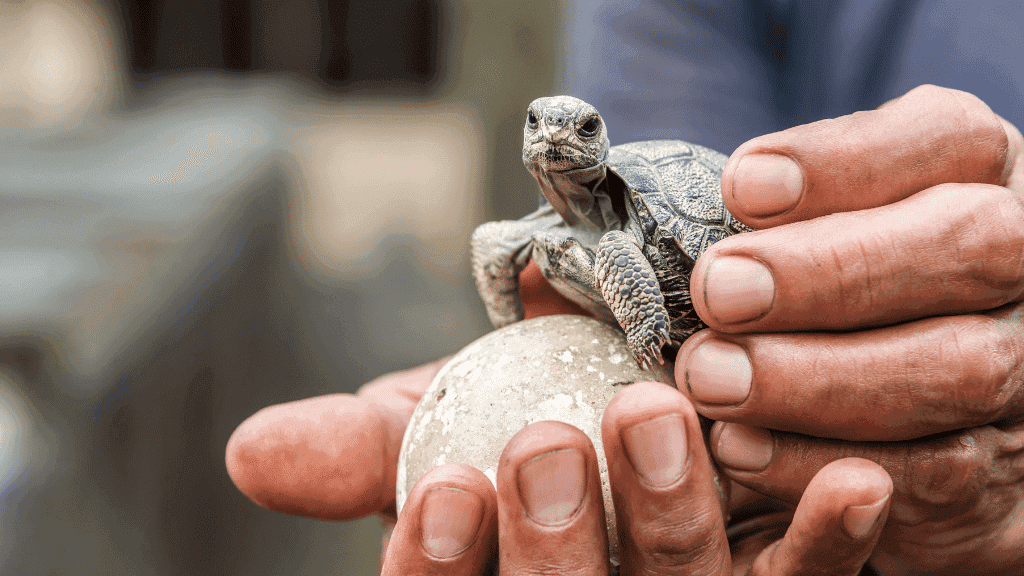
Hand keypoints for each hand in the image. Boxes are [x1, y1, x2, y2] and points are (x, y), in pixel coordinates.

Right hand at [372, 382, 892, 574]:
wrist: (638, 379)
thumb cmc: (524, 408)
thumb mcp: (442, 417)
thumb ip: (369, 442)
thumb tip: (251, 450)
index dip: (439, 572)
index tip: (445, 488)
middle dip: (553, 551)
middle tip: (547, 448)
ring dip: (670, 520)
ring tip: (656, 419)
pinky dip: (824, 539)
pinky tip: (850, 480)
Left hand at [677, 84, 1023, 573]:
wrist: (905, 400)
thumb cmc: (831, 289)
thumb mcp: (806, 223)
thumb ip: (745, 213)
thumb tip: (592, 244)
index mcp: (973, 176)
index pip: (945, 140)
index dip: (846, 162)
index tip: (740, 187)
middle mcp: (1017, 264)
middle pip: (969, 246)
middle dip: (831, 270)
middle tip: (717, 291)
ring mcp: (1022, 368)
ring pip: (959, 367)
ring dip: (819, 377)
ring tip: (709, 377)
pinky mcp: (998, 471)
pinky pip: (936, 474)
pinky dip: (826, 464)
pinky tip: (739, 449)